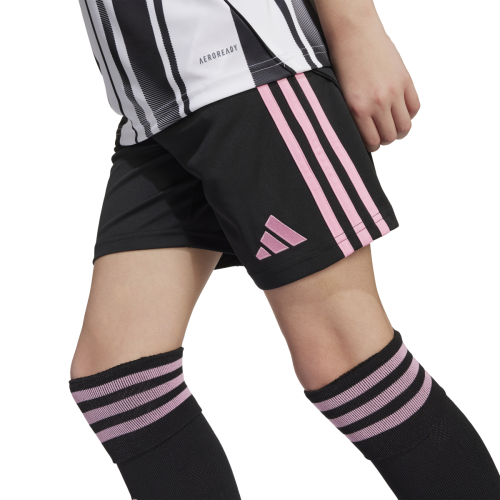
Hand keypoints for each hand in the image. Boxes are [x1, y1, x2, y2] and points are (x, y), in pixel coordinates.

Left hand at [326, 21, 420, 151]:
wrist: (354, 34)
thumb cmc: (344, 63)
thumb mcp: (343, 96)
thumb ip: (355, 116)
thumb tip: (366, 134)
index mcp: (358, 110)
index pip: (372, 142)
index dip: (373, 146)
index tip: (371, 142)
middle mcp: (378, 103)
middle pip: (390, 137)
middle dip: (386, 139)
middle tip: (381, 132)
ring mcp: (394, 92)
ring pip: (405, 126)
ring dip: (400, 130)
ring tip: (393, 124)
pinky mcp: (406, 80)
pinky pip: (415, 107)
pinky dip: (410, 113)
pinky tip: (401, 110)